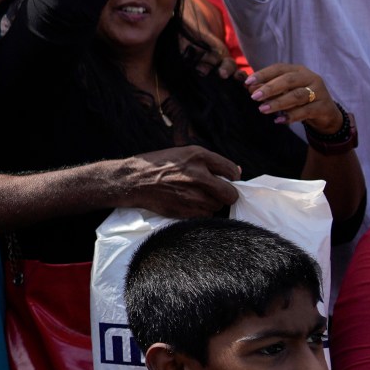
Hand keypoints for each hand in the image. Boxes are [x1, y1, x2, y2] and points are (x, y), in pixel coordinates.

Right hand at [112, 146, 240, 218]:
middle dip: (227, 195)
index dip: (233, 178)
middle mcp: (198, 175)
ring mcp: (192, 194)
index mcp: (198, 156)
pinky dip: (200, 212)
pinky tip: (187, 203)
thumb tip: (237, 171)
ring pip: (217, 206)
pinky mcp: (185, 210)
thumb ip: (209, 162)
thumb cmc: (156, 165)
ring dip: (210, 203)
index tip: (228, 180)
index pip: (231, 171)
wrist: (132, 180)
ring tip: (195, 196)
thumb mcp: (182, 154)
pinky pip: (204, 215)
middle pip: (230, 194)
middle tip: (218, 194)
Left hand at [245, 62, 343, 135]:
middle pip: (288, 80)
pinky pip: (306, 111)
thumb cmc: (300, 99)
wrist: (325, 114)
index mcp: (298, 70)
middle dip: (269, 88)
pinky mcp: (323, 107)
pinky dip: (291, 116)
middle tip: (254, 97)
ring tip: (262, 109)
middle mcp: (310, 77)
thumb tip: (249, 88)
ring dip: (278, 103)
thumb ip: (268, 88)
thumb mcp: (284, 91)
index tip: (247, 82)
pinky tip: (278, 120)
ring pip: (297, 96)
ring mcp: (319, 92)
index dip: (263, 74)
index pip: (279, 68)